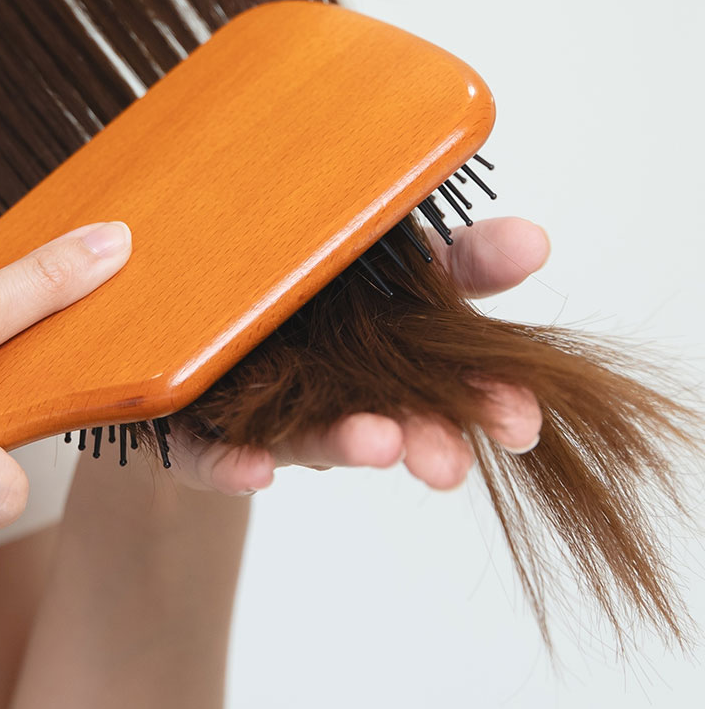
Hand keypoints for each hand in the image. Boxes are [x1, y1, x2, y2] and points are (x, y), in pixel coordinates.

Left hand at [167, 217, 549, 493]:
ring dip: (349, 443)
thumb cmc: (281, 284)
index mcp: (384, 332)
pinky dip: (233, 465)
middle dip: (428, 436)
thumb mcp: (355, 239)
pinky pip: (212, 455)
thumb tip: (535, 240)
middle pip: (393, 414)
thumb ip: (432, 248)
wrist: (173, 330)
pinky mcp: (199, 437)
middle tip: (462, 456)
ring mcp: (268, 413)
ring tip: (378, 444)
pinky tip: (253, 470)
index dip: (493, 389)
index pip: (455, 352)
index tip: (523, 419)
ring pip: (313, 437)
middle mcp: (335, 385)